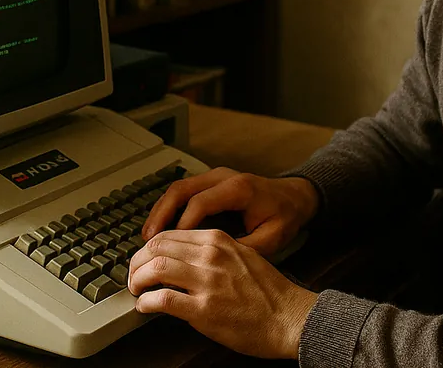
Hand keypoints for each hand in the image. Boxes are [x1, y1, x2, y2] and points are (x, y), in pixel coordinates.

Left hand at [128, 229, 318, 359]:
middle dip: (136, 263)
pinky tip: (145, 307)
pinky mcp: (204, 309)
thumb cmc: (269, 293)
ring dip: (137, 280)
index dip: (148, 249)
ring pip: (154, 269)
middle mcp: (210, 256)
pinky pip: (162, 300)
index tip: (144, 260)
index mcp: (218, 240)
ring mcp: (207, 282)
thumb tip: (182, 258)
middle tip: (133, 276)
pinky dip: (146, 303)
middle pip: (155, 248)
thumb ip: (213, 252)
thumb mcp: (242, 256)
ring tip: (136, 290)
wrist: (290, 318)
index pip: (169, 234)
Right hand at [142, 167, 319, 256]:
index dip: (182, 224)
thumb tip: (214, 265)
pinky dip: (168, 208)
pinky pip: (183, 191)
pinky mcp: (211, 183)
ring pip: (178, 188)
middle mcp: (223, 177)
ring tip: (147, 236)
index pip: (201, 202)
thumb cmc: (284, 217)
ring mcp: (215, 177)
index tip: (169, 247)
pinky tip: (160, 228)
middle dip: (161, 215)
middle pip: (181, 189)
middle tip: (148, 239)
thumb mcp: (271, 238)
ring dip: (160, 211)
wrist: (294, 197)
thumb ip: (243, 249)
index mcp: (239, 188)